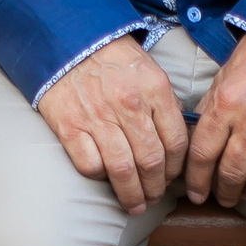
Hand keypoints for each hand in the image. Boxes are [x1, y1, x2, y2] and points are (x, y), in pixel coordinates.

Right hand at [35, 34, 189, 214]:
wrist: (68, 41)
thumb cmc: (112, 58)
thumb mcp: (149, 71)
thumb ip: (165, 105)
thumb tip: (177, 144)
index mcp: (154, 89)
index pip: (176, 142)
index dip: (176, 169)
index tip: (171, 178)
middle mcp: (129, 105)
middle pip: (151, 162)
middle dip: (156, 188)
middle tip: (154, 197)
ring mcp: (98, 117)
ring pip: (122, 170)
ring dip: (132, 195)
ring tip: (135, 204)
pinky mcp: (70, 126)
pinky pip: (90, 165)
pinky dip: (100, 177)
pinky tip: (105, 179)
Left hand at [185, 35, 245, 208]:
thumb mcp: (223, 79)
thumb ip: (209, 113)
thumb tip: (194, 145)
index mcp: (227, 104)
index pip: (203, 154)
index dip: (196, 180)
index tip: (196, 193)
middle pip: (231, 173)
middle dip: (222, 192)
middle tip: (220, 197)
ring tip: (243, 192)